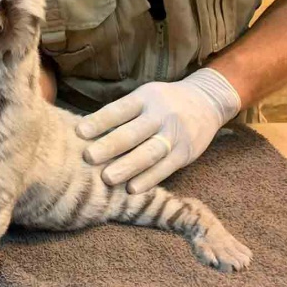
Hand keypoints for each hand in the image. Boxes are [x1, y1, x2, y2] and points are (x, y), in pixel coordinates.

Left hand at [75, 68, 240, 192]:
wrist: (207, 101)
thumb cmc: (162, 102)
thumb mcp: (144, 97)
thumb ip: (120, 113)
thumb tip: (84, 131)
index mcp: (145, 98)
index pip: (118, 110)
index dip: (99, 121)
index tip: (79, 132)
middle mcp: (160, 115)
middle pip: (133, 132)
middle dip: (110, 146)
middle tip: (88, 157)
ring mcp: (175, 134)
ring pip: (150, 152)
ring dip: (128, 166)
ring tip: (107, 178)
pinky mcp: (186, 153)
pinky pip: (166, 168)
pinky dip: (149, 179)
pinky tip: (132, 189)